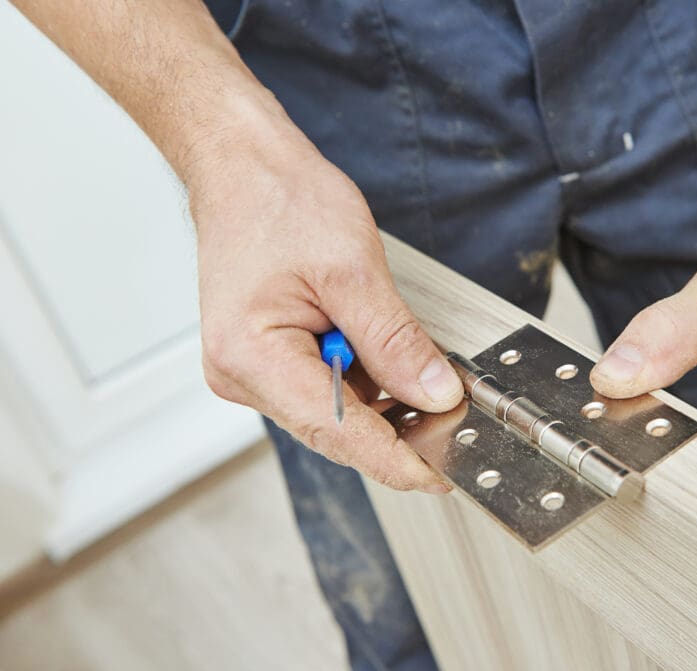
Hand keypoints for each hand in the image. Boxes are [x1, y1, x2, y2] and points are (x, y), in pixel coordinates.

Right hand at [192, 139, 462, 492]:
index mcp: (251, 356)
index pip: (336, 430)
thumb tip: (436, 393)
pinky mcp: (267, 361)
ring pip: (333, 412)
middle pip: (334, 429)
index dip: (394, 459)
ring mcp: (251, 372)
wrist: (242, 168)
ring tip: (416, 365)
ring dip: (381, 400)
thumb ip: (396, 342)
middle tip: (452, 414)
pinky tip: (385, 356)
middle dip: (396, 426)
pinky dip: (363, 381)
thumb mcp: (353, 270)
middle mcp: (242, 376)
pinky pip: (325, 390)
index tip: (440, 474)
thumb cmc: (279, 201)